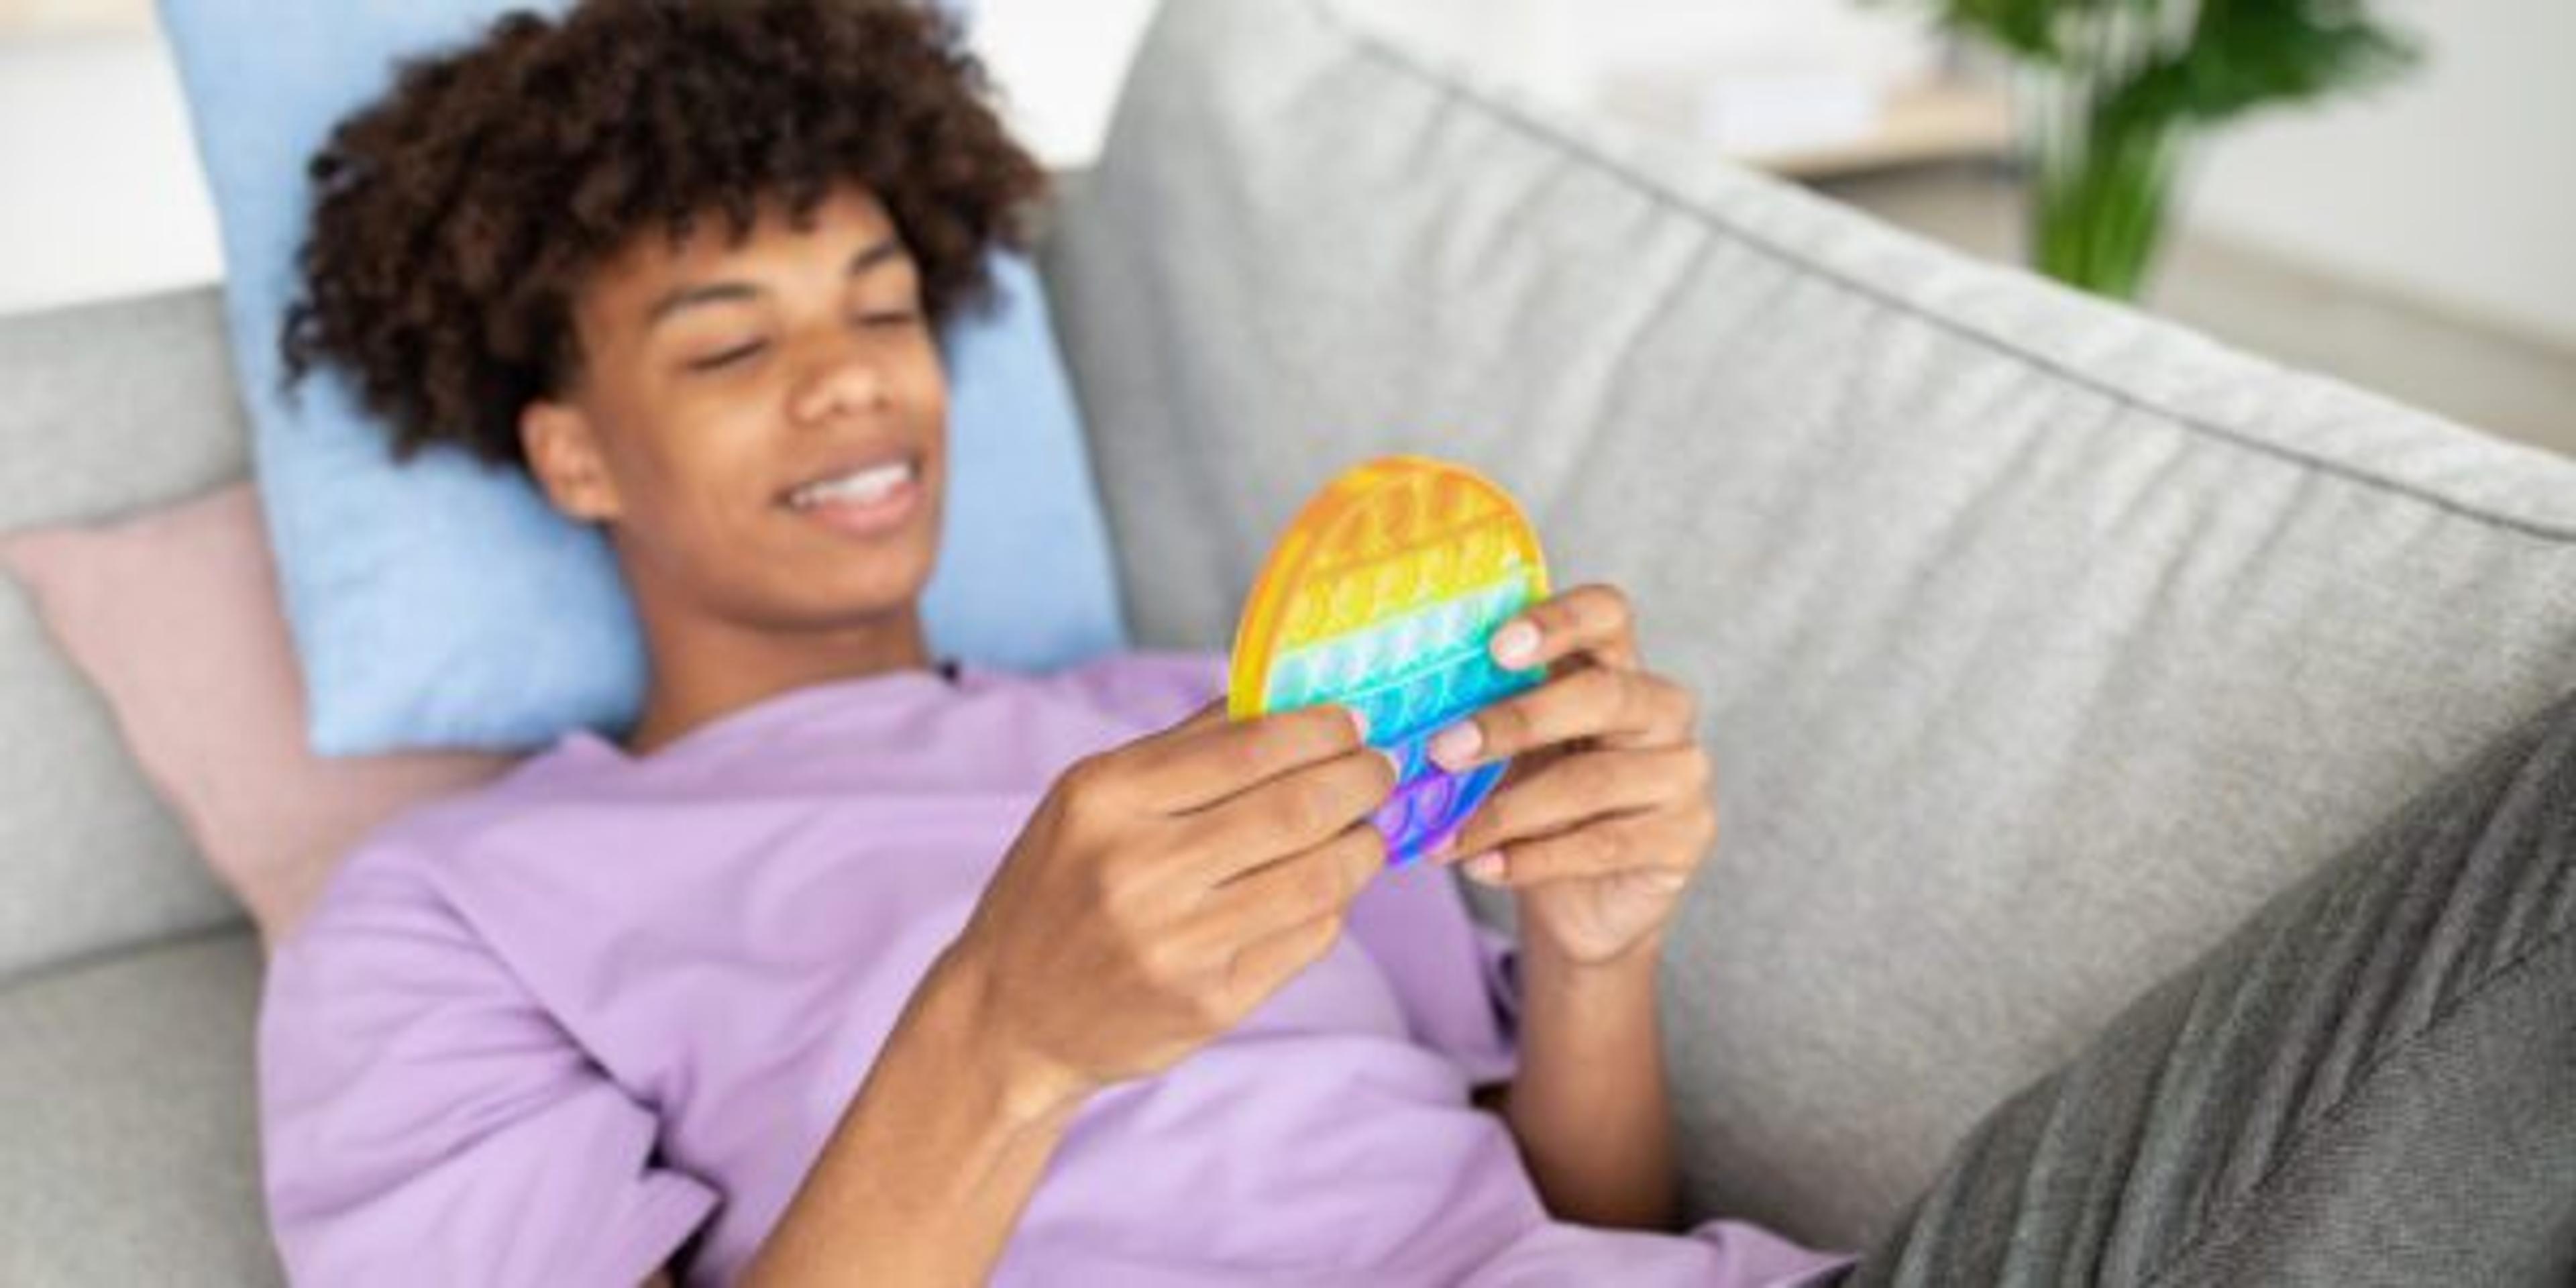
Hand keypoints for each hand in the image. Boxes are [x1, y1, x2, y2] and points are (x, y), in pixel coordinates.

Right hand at [949, 699, 1399, 1110]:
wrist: (1009, 1017)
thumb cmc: (1059, 888)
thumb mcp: (1089, 801)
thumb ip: (1184, 748)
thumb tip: (1286, 697)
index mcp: (1106, 799)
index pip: (1249, 746)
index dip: (1321, 730)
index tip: (1354, 723)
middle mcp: (1138, 870)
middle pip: (1296, 808)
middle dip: (1361, 780)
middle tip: (1382, 769)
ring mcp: (1176, 944)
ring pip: (1317, 878)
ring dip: (1363, 845)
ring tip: (1368, 828)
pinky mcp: (1210, 1004)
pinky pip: (1306, 938)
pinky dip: (1332, 904)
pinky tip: (1327, 888)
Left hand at [1426, 584, 1713, 969]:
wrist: (1582, 903)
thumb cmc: (1536, 803)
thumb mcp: (1507, 753)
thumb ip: (1477, 720)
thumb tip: (1396, 720)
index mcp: (1616, 664)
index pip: (1607, 614)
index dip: (1558, 622)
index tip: (1496, 646)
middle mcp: (1662, 708)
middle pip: (1601, 695)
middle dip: (1515, 721)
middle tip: (1442, 749)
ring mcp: (1683, 773)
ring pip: (1593, 782)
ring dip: (1507, 809)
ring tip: (1447, 832)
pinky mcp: (1686, 836)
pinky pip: (1603, 844)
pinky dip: (1531, 858)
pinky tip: (1482, 865)